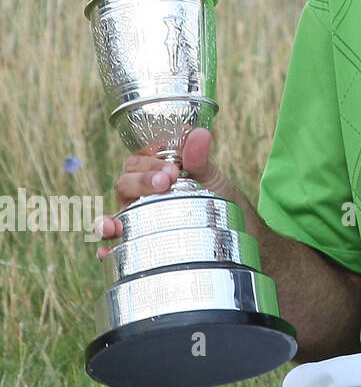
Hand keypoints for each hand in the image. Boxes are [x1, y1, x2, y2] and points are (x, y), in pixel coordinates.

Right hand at [93, 127, 224, 258]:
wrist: (228, 222)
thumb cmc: (212, 191)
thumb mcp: (208, 174)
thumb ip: (199, 156)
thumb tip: (201, 134)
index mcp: (150, 172)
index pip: (137, 162)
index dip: (150, 164)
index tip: (173, 170)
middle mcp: (137, 193)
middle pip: (124, 184)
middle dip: (141, 182)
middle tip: (166, 183)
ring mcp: (134, 217)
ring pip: (113, 215)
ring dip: (108, 220)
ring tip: (114, 225)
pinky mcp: (136, 240)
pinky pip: (114, 246)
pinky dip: (107, 249)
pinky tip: (106, 252)